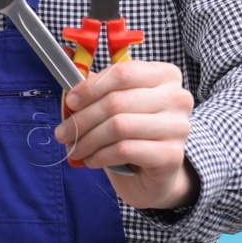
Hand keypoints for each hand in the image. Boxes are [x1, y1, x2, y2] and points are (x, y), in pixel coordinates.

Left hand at [57, 58, 199, 208]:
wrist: (154, 174)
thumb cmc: (133, 133)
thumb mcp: (115, 103)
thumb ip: (96, 86)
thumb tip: (67, 68)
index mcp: (165, 75)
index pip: (122, 73)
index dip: (90, 88)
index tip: (70, 102)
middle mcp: (177, 98)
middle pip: (116, 101)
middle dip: (82, 119)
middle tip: (63, 133)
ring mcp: (178, 126)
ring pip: (119, 126)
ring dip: (88, 140)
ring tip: (75, 149)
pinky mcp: (172, 155)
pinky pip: (125, 150)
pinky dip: (101, 156)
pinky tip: (92, 160)